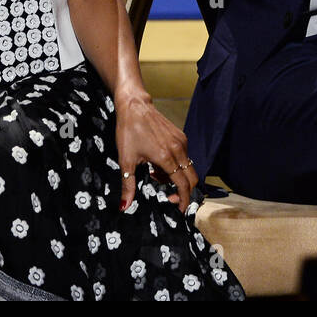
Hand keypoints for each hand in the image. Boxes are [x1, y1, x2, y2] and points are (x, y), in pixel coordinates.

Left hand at [114, 90, 197, 213]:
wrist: (135, 106)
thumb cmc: (128, 131)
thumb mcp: (126, 161)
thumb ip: (128, 185)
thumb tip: (125, 206)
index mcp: (166, 157)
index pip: (183, 184)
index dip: (183, 200)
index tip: (179, 211)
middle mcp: (178, 149)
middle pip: (192, 178)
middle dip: (184, 191)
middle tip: (169, 198)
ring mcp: (182, 142)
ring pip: (187, 168)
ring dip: (176, 177)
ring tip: (155, 175)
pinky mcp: (181, 136)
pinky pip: (185, 157)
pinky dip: (176, 166)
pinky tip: (159, 163)